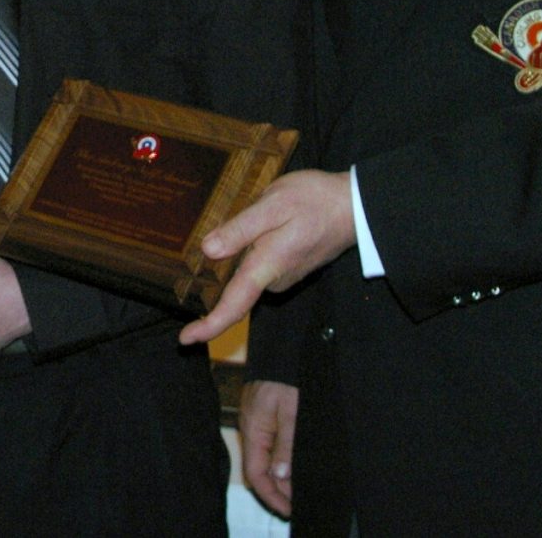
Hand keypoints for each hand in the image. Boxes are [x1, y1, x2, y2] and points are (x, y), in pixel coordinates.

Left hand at [179, 169, 354, 345]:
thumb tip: (208, 250)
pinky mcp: (291, 267)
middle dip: (229, 259)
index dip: (209, 325)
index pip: (234, 305)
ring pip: (250, 270)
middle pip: (236, 283)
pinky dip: (257, 248)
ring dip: (246, 249)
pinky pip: (262, 264)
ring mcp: (285, 275)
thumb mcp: (273, 205)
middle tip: (242, 219)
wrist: (356, 206)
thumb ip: (240, 229)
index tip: (186, 339)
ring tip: (262, 214)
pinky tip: (269, 223)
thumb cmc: (315, 202)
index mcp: (266, 267)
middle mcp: (275, 279)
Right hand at [237, 380, 297, 516]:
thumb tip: (280, 475)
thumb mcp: (293, 412)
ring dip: (281, 474)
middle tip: (299, 502)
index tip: (289, 510)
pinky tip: (294, 463)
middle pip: (259, 468)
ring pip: (265, 456)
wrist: (284, 347)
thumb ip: (286, 445)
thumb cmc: (288, 375)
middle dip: (278, 489)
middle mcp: (251, 427)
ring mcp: (256, 419)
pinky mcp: (264, 412)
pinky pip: (269, 443)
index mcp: (254, 429)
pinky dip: (281, 458)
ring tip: (300, 488)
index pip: (255, 474)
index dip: (271, 495)